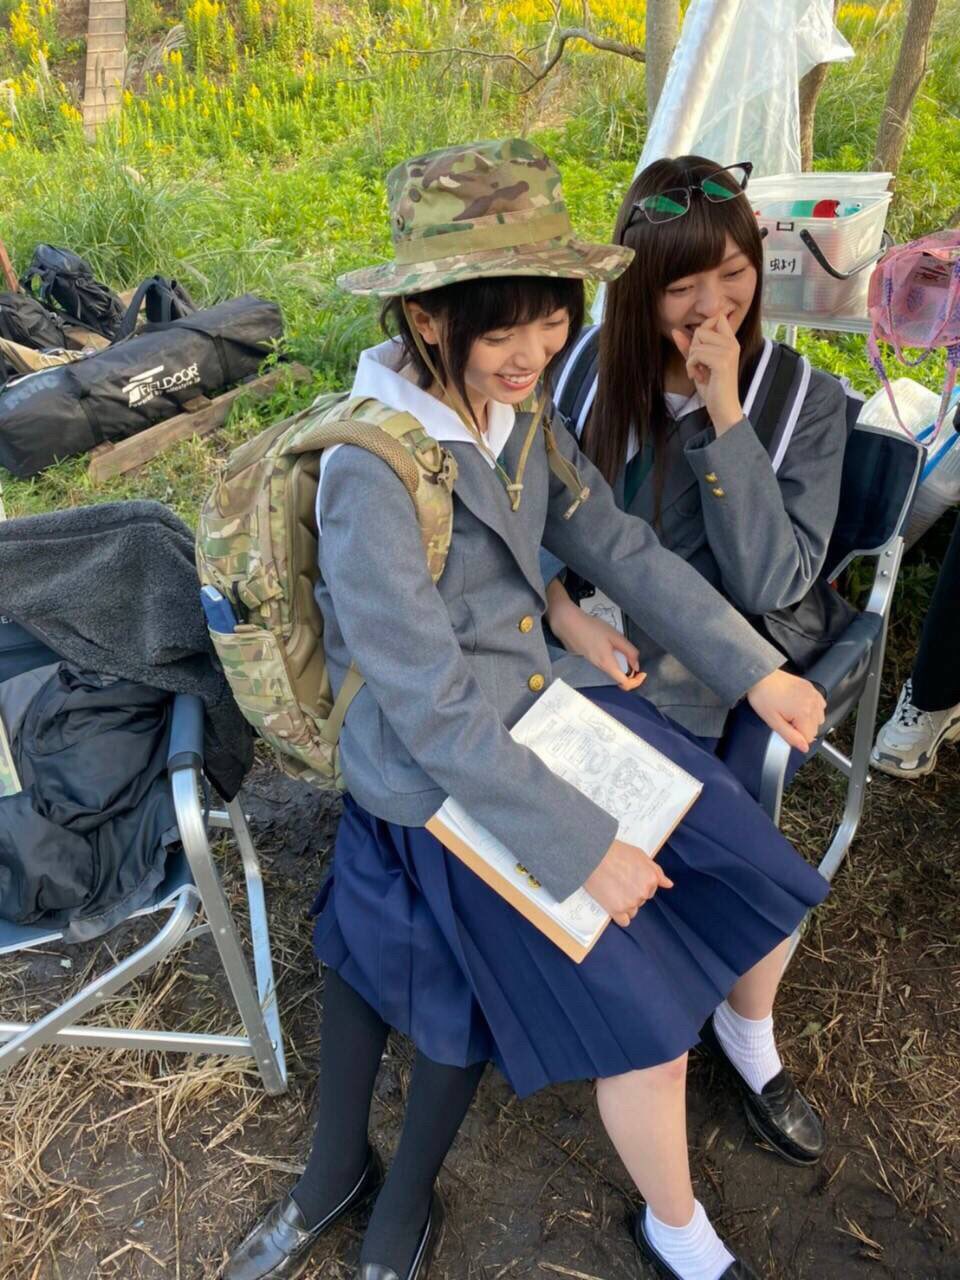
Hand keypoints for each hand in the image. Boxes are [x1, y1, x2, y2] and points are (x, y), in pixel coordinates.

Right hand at [545, 581, 645, 690]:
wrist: (568, 623)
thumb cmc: (591, 628)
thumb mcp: (615, 636)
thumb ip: (629, 651)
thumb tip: (636, 666)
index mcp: (607, 664)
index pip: (625, 684)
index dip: (636, 682)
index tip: (642, 672)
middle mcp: (600, 668)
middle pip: (618, 679)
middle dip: (630, 673)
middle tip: (634, 660)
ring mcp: (593, 665)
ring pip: (612, 672)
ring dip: (621, 666)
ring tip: (623, 652)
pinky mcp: (589, 659)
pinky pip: (605, 665)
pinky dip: (613, 661)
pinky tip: (611, 647)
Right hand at [585, 839, 673, 925]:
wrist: (592, 855)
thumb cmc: (614, 852)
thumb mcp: (640, 855)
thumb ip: (656, 871)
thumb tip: (668, 884)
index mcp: (651, 879)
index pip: (650, 889)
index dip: (638, 882)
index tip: (628, 876)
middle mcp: (643, 893)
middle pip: (641, 900)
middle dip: (632, 893)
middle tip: (618, 880)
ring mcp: (630, 903)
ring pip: (633, 910)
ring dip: (625, 904)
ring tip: (613, 890)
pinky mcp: (616, 910)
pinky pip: (624, 921)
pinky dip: (619, 915)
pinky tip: (613, 905)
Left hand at [671, 312, 743, 432]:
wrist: (723, 408)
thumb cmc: (712, 387)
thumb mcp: (698, 364)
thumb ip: (688, 347)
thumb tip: (675, 331)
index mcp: (730, 342)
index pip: (716, 318)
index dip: (702, 329)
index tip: (700, 350)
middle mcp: (732, 343)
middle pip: (701, 330)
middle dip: (693, 348)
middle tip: (699, 365)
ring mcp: (729, 351)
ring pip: (697, 343)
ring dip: (691, 360)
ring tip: (699, 373)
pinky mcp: (722, 361)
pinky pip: (695, 355)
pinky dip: (691, 367)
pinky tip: (698, 377)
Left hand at [746, 669, 825, 753]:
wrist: (761, 676)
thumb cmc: (763, 696)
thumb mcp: (772, 721)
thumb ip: (790, 736)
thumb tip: (804, 748)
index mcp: (804, 713)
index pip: (808, 738)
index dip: (795, 736)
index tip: (785, 728)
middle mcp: (813, 703)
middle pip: (814, 729)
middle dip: (801, 728)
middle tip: (785, 718)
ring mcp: (814, 695)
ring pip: (819, 719)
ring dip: (808, 720)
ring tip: (791, 712)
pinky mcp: (812, 688)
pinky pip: (820, 706)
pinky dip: (812, 709)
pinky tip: (799, 706)